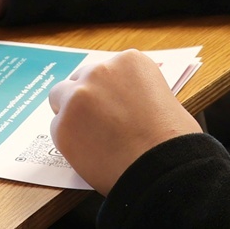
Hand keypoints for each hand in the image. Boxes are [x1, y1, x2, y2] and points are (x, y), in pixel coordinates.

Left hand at [48, 49, 200, 193]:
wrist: (161, 168)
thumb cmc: (172, 141)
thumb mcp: (164, 99)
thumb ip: (137, 94)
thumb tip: (126, 105)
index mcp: (129, 62)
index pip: (106, 69)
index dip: (108, 90)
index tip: (112, 106)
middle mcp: (101, 71)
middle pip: (80, 79)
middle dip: (86, 98)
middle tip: (97, 122)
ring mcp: (79, 96)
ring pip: (60, 98)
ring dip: (70, 114)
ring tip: (89, 138)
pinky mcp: (63, 124)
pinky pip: (57, 129)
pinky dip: (68, 141)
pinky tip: (88, 154)